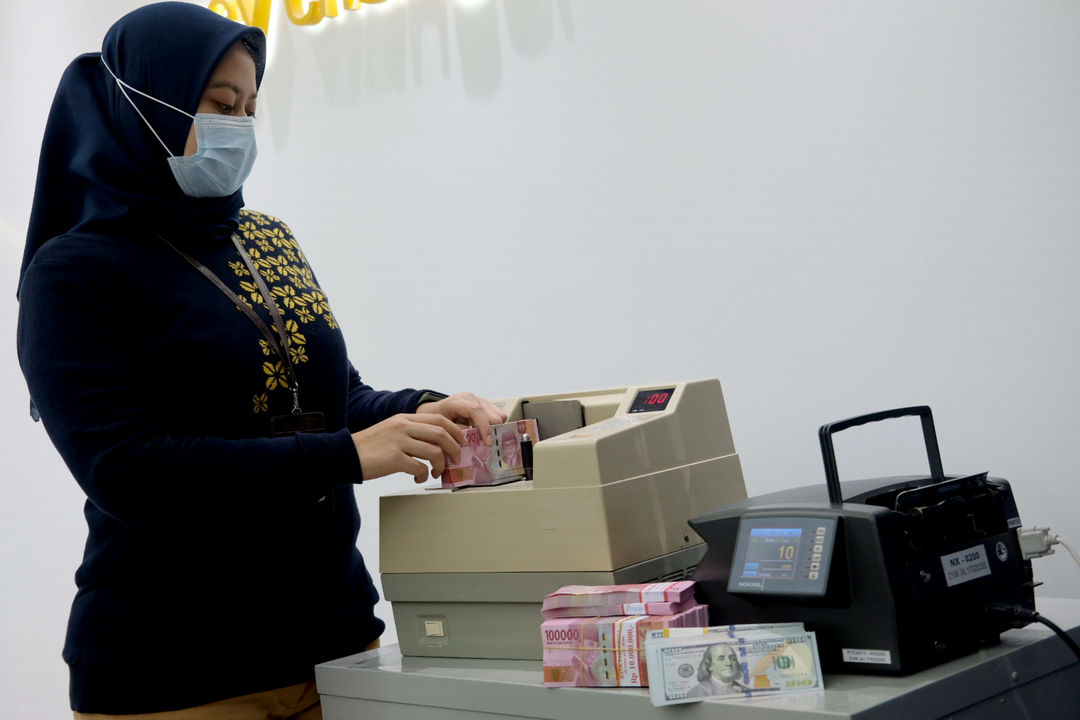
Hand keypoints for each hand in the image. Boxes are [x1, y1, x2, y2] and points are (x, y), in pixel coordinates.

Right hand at [351, 413, 466, 482]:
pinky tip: (419, 477)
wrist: (344, 454)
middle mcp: (403, 427)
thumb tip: (434, 445)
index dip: (454, 431)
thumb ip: (410, 432)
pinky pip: (419, 467)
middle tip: (455, 459)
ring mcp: (398, 441)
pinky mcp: (394, 458)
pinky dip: (423, 475)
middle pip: (441, 433)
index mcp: (404, 419)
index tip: (460, 441)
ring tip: (436, 472)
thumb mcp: (390, 430)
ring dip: (440, 464)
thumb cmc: (368, 447)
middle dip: (454, 447)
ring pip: (434, 450)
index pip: (438, 419)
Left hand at [416, 391, 507, 444]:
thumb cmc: (435, 419)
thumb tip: (471, 440)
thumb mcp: (440, 426)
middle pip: (492, 413)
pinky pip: (498, 416)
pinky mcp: (484, 406)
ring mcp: (479, 400)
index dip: (484, 427)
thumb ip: (456, 432)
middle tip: (490, 445)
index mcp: (457, 401)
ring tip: (486, 440)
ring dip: (494, 429)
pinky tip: (485, 434)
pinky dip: (494, 427)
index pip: (476, 411)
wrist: (433, 411)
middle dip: (493, 431)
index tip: (488, 442)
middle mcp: (471, 398)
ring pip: (499, 415)